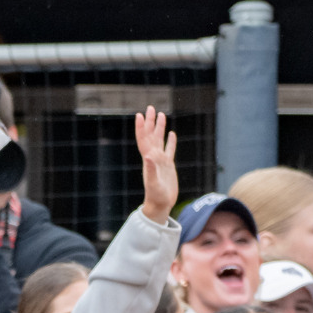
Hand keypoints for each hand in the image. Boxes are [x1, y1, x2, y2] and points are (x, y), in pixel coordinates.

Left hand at [137, 107, 179, 221]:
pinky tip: (171, 134)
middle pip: (151, 135)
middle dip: (151, 122)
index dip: (142, 128)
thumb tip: (148, 156)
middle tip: (150, 107)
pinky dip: (170, 141)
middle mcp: (153, 157)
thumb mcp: (153, 183)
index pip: (144, 139)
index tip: (140, 115)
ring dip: (160, 128)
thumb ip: (151, 170)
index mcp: (149, 159)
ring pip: (160, 140)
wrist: (161, 204)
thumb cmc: (156, 196)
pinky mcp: (168, 165)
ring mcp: (161, 161)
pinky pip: (169, 150)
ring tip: (161, 114)